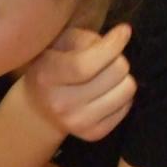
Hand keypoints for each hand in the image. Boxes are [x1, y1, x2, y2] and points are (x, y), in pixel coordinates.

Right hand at [24, 23, 136, 141]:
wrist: (39, 111)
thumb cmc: (52, 67)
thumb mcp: (59, 44)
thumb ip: (86, 39)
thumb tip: (123, 34)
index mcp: (47, 76)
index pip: (86, 64)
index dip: (112, 46)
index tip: (123, 31)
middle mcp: (60, 104)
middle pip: (116, 72)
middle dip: (117, 59)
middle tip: (105, 61)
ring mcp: (77, 123)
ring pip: (127, 90)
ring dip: (121, 79)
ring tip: (105, 77)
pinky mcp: (93, 134)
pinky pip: (127, 107)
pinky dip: (120, 96)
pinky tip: (104, 94)